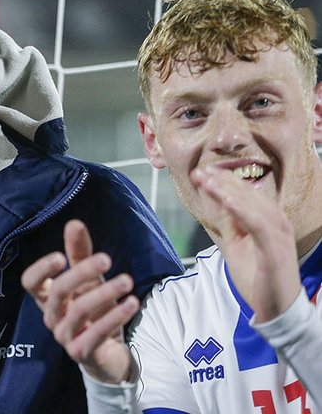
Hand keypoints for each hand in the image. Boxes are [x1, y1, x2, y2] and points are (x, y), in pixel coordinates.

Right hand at [21, 219, 138, 382]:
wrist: (106, 352)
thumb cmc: (92, 309)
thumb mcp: (88, 279)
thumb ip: (79, 253)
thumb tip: (74, 223)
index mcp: (47, 297)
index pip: (30, 282)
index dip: (41, 269)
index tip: (60, 257)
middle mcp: (51, 316)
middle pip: (57, 292)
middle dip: (82, 273)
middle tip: (106, 259)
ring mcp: (64, 336)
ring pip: (78, 311)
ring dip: (104, 293)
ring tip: (127, 280)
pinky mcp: (81, 352)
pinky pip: (96, 333)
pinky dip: (115, 316)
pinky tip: (132, 302)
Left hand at [191, 167, 300, 321]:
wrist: (277, 308)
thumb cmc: (258, 276)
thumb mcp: (236, 243)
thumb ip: (227, 221)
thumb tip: (211, 199)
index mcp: (268, 219)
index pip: (244, 194)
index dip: (222, 181)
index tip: (200, 172)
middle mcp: (276, 222)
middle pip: (248, 195)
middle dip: (222, 181)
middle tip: (200, 170)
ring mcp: (278, 235)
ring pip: (252, 205)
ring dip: (229, 190)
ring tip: (208, 179)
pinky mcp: (275, 249)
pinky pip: (258, 225)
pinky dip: (242, 210)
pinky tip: (227, 200)